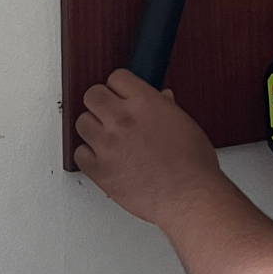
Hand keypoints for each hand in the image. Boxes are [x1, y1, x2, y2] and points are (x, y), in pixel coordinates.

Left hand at [75, 70, 220, 226]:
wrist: (187, 196)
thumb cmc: (192, 165)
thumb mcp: (185, 124)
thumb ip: (167, 109)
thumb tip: (161, 100)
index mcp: (145, 103)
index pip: (117, 77)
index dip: (120, 86)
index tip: (121, 94)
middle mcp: (122, 119)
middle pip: (92, 95)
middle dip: (101, 102)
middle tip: (109, 111)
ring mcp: (107, 144)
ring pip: (82, 123)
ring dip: (93, 128)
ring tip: (106, 137)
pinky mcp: (99, 170)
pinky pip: (79, 154)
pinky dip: (88, 155)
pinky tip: (102, 157)